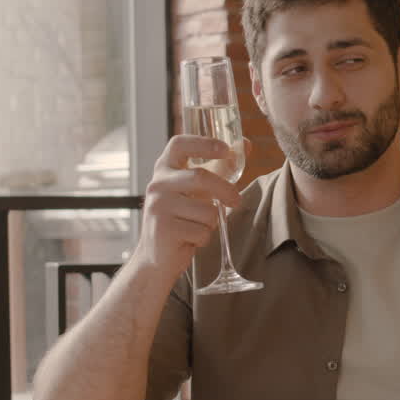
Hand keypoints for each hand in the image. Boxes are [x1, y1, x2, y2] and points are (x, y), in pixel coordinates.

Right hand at [130, 136, 247, 277]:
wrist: (156, 256)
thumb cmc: (181, 218)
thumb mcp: (197, 189)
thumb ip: (218, 168)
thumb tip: (243, 144)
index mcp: (165, 169)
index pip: (179, 144)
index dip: (203, 143)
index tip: (226, 149)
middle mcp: (157, 184)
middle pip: (201, 177)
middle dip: (225, 190)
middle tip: (236, 201)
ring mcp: (158, 206)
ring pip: (206, 210)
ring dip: (211, 222)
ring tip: (197, 226)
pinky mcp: (164, 229)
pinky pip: (202, 231)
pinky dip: (204, 238)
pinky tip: (190, 240)